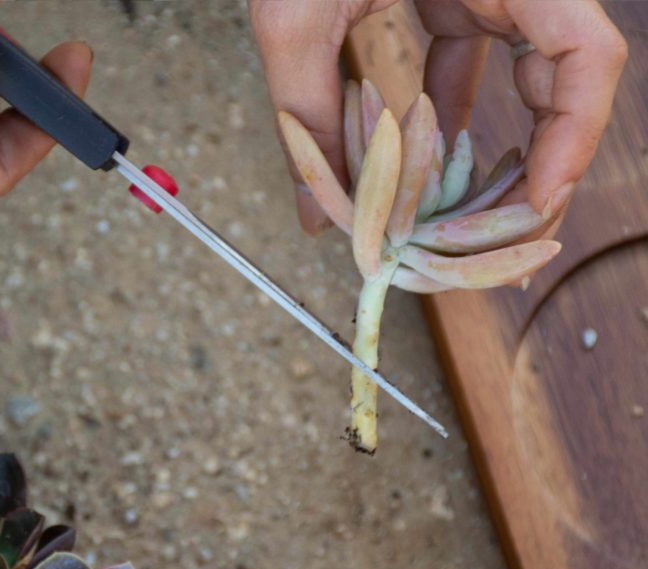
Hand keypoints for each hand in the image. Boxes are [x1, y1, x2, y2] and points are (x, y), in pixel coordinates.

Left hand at [248, 0, 626, 234]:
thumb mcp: (294, 16)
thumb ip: (304, 117)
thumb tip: (318, 216)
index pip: (587, 52)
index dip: (574, 139)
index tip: (532, 207)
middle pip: (563, 72)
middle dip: (538, 159)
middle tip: (498, 234)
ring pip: (520, 68)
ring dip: (492, 143)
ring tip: (458, 213)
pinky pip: (473, 50)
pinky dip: (449, 109)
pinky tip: (422, 160)